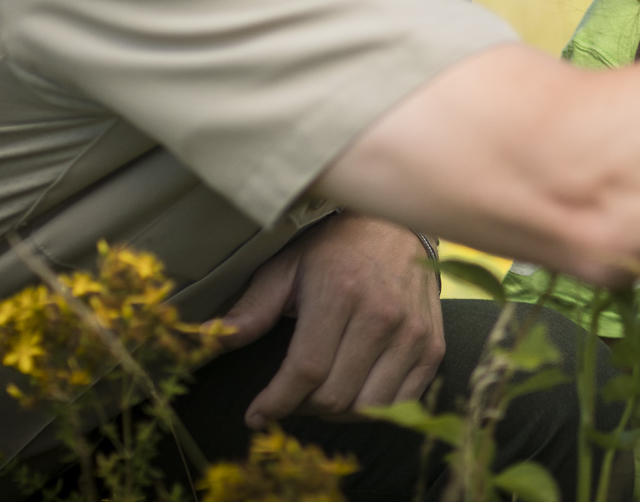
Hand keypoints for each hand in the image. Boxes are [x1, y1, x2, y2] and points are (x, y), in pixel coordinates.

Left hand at [219, 211, 444, 429]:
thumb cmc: (335, 248)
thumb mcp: (287, 269)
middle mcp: (382, 315)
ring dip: (336, 411)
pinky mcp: (432, 345)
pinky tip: (354, 389)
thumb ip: (251, 310)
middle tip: (289, 396)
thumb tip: (207, 339)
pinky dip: (372, 408)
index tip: (256, 415)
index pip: (305, 371)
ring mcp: (412, 332)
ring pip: (367, 406)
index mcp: (341, 293)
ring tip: (320, 392)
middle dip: (301, 407)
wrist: (399, 225)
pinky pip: (401, 401)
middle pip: (335, 396)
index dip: (276, 402)